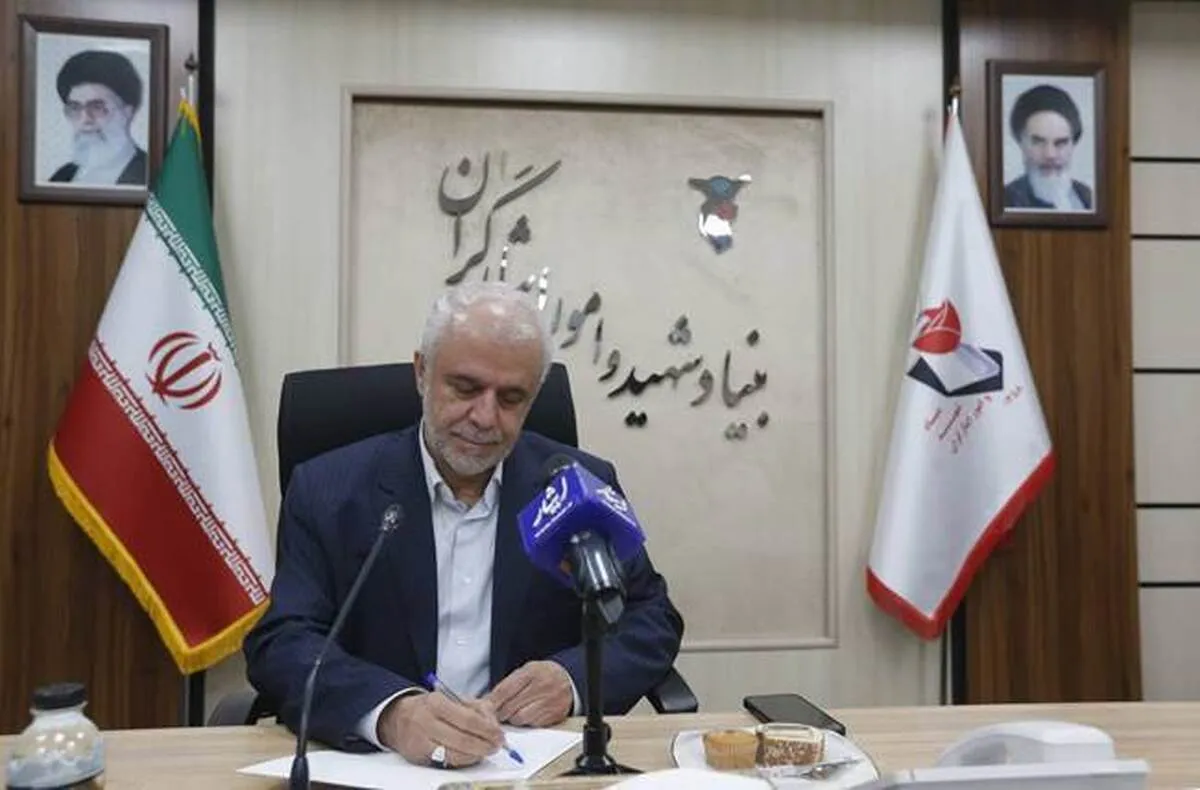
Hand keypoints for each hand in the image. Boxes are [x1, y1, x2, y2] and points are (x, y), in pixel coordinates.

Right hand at [377, 691, 503, 767]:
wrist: (398, 717)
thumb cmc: (431, 708)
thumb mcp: (452, 699)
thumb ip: (476, 708)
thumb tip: (494, 725)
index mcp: (437, 702)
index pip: (469, 719)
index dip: (488, 730)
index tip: (500, 735)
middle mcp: (427, 720)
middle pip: (463, 739)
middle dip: (484, 745)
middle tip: (496, 746)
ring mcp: (421, 739)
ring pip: (455, 754)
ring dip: (476, 755)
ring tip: (485, 751)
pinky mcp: (418, 755)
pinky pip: (446, 761)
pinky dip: (463, 760)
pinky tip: (471, 756)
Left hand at [486, 661, 573, 726]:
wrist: (568, 680)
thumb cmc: (543, 675)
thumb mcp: (526, 671)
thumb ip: (509, 684)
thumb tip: (488, 700)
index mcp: (532, 672)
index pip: (505, 690)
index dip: (492, 701)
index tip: (485, 707)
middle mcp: (542, 686)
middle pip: (510, 706)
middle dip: (500, 712)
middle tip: (496, 713)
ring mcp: (549, 701)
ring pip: (520, 718)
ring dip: (512, 718)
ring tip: (512, 713)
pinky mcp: (554, 715)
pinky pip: (532, 724)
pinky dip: (525, 722)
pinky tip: (526, 715)